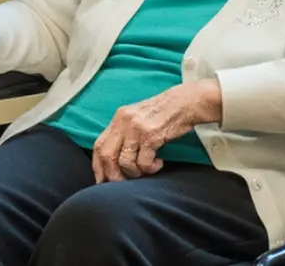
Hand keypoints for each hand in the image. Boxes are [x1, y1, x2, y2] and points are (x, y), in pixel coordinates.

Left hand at [90, 80, 222, 182]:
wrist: (186, 102)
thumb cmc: (164, 113)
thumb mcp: (138, 118)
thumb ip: (125, 133)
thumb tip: (114, 159)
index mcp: (119, 117)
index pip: (98, 145)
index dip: (98, 166)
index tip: (102, 180)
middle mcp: (124, 121)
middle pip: (107, 156)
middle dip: (114, 175)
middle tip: (126, 182)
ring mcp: (137, 128)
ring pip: (125, 162)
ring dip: (135, 173)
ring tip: (147, 170)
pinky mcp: (152, 135)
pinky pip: (144, 162)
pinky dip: (150, 168)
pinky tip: (158, 163)